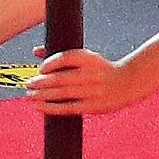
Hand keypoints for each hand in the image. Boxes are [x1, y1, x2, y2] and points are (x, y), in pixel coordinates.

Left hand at [25, 47, 145, 116]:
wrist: (129, 83)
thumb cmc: (102, 69)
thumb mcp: (87, 58)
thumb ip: (60, 55)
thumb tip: (35, 51)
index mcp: (91, 59)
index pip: (69, 57)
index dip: (52, 62)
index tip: (41, 68)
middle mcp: (93, 74)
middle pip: (63, 78)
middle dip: (43, 82)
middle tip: (29, 83)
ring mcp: (94, 91)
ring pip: (64, 93)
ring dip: (44, 95)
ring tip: (30, 95)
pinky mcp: (93, 106)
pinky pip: (69, 108)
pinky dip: (52, 107)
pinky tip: (40, 106)